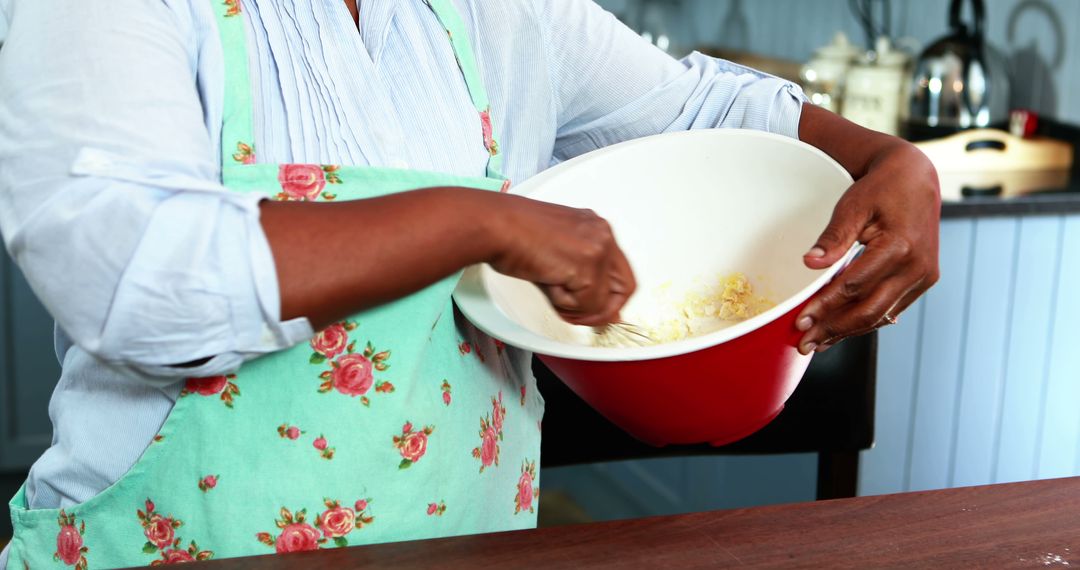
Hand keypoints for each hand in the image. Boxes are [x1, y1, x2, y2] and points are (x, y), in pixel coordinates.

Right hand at [486, 194, 635, 326]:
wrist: (495, 225)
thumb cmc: (513, 232)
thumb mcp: (556, 251)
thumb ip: (582, 277)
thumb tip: (602, 310)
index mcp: (595, 228)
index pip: (620, 272)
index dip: (610, 299)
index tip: (597, 310)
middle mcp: (602, 234)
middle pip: (624, 289)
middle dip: (602, 311)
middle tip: (580, 316)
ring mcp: (597, 249)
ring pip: (603, 301)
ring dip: (577, 308)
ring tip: (552, 291)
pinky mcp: (586, 266)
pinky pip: (587, 305)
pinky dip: (564, 305)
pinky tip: (548, 284)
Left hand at [795, 141, 940, 353]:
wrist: (915, 179)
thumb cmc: (881, 189)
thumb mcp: (852, 206)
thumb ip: (833, 237)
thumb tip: (810, 263)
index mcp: (900, 246)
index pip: (854, 286)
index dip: (825, 306)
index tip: (800, 321)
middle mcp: (918, 267)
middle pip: (870, 310)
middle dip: (834, 329)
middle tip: (805, 343)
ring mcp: (924, 276)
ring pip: (881, 314)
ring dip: (848, 331)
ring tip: (819, 342)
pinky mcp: (924, 280)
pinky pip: (891, 308)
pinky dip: (866, 320)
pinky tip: (842, 330)